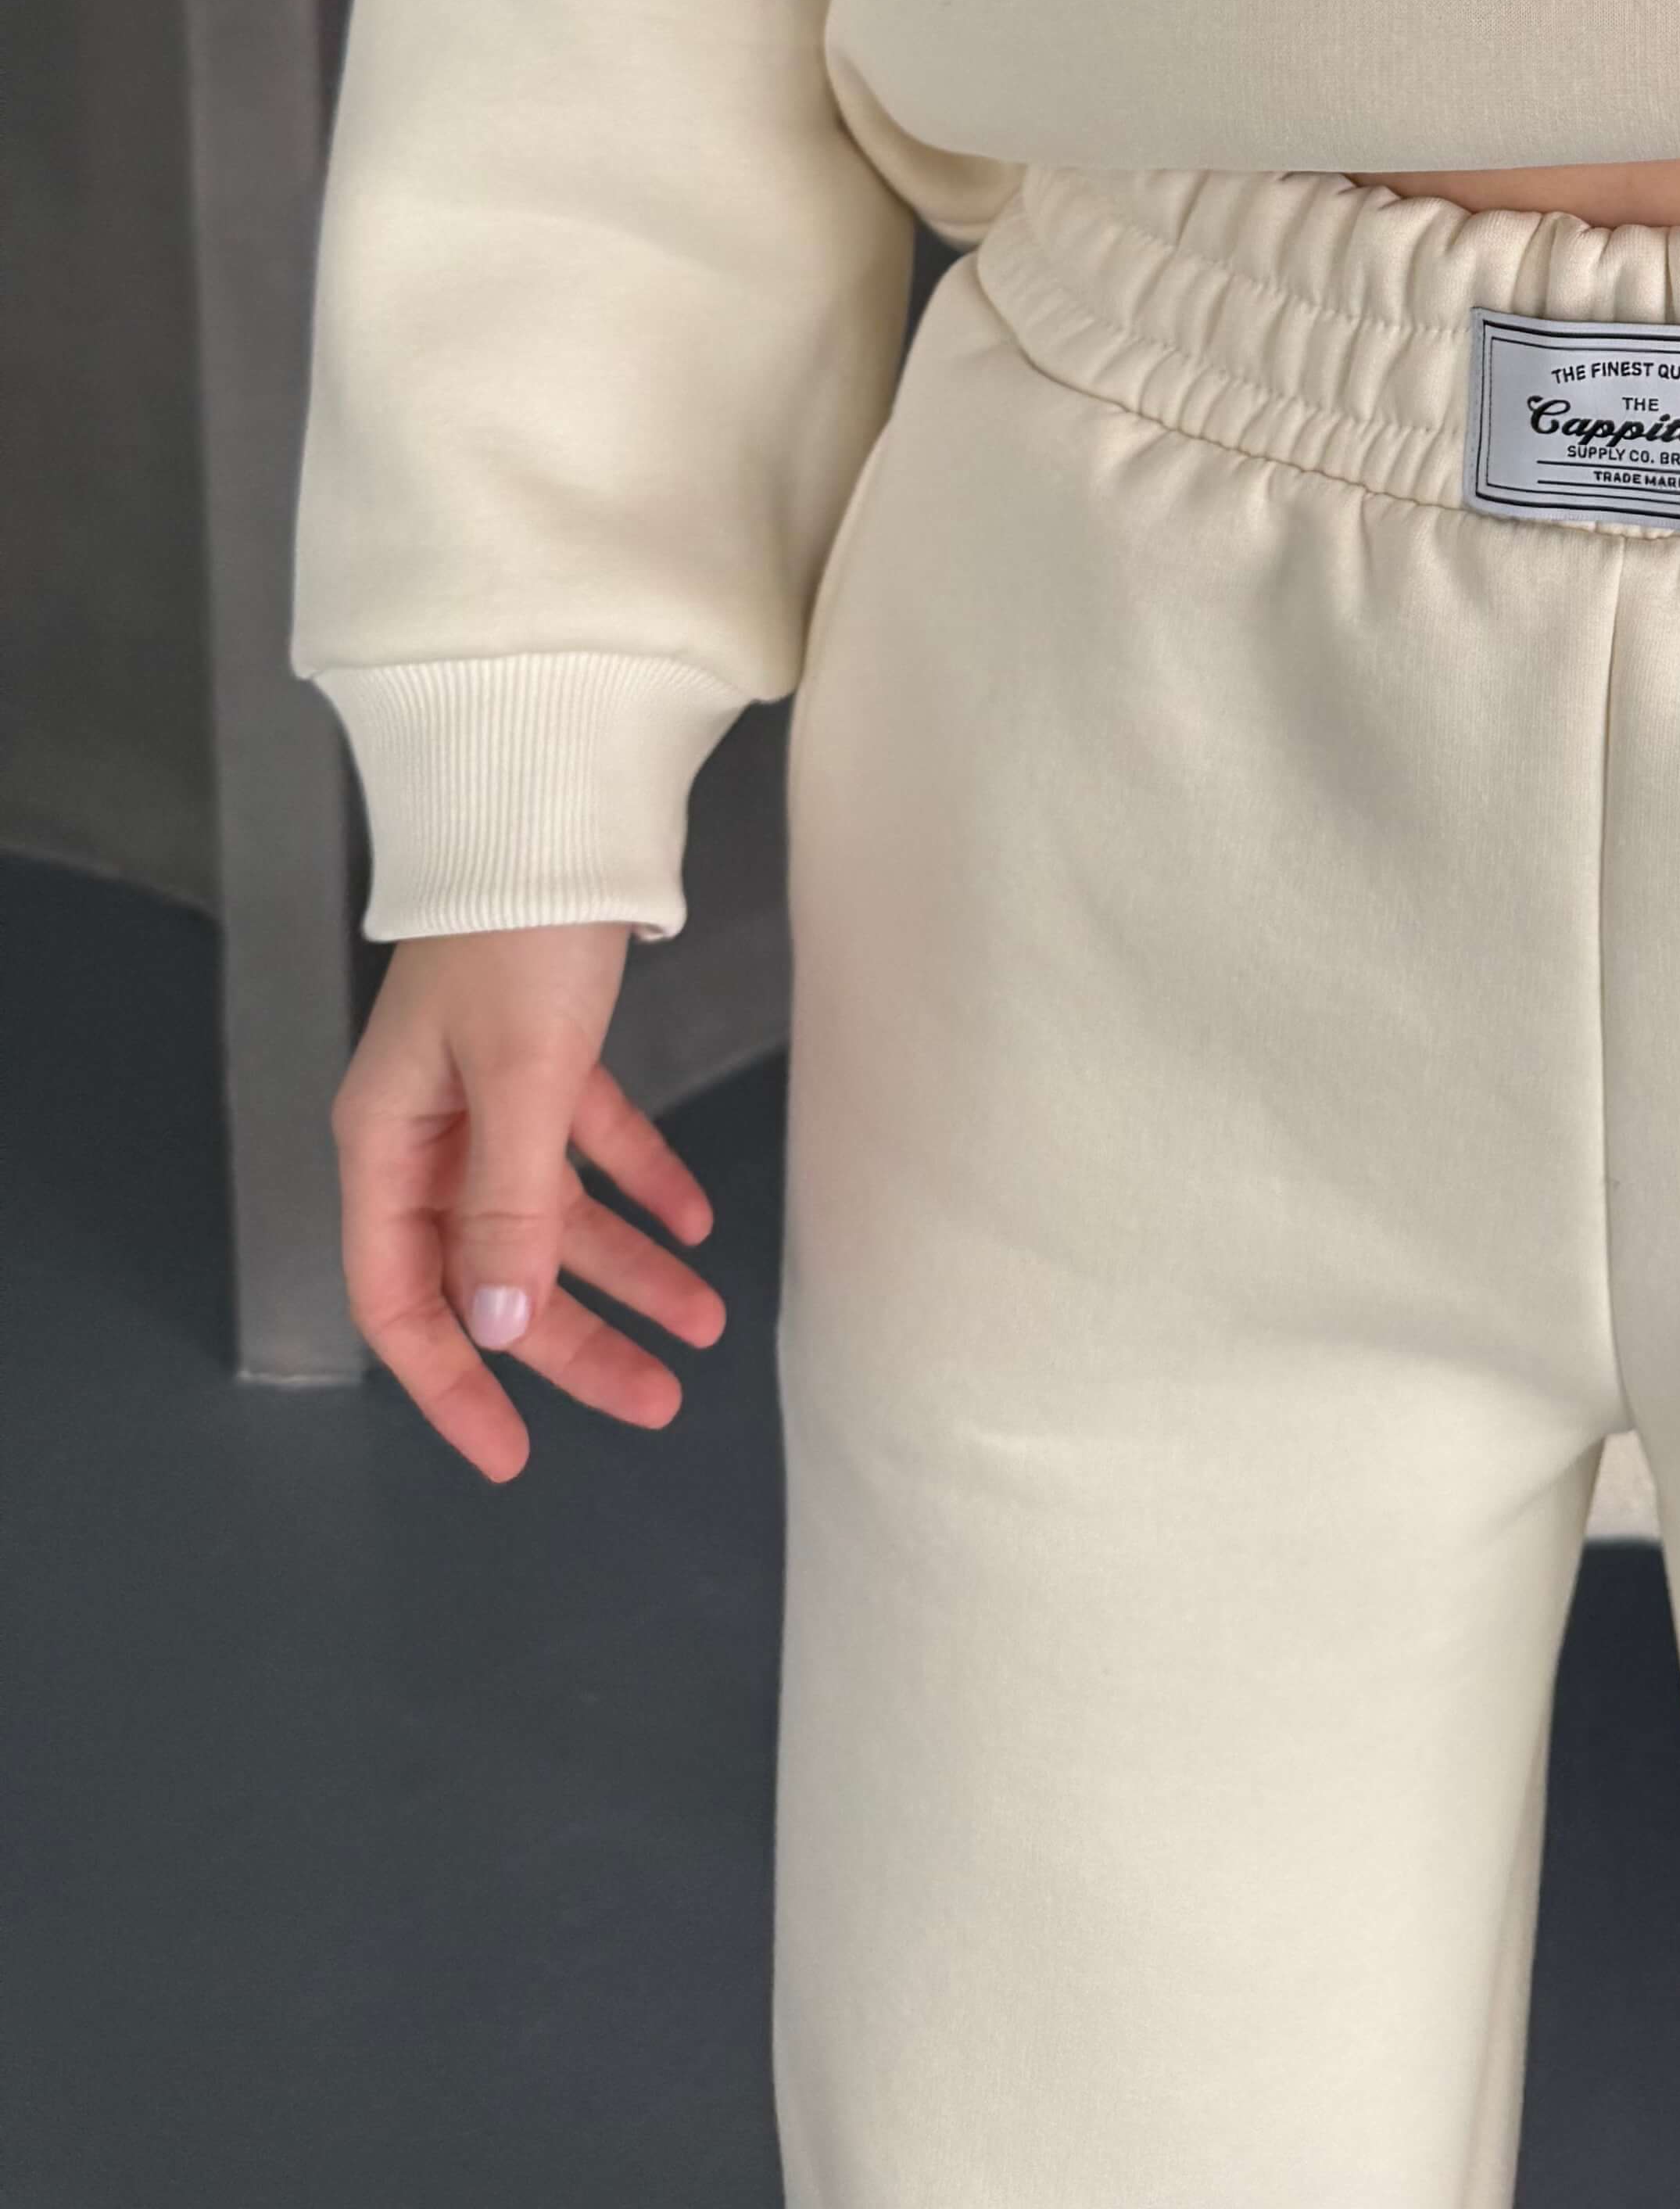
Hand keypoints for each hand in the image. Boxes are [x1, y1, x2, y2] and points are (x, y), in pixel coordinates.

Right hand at [331, 924, 725, 1479]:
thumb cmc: (518, 935)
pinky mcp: (550, 1052)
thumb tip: (500, 1327)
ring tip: (705, 1322)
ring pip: (554, 1214)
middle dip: (574, 1342)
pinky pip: (594, 1146)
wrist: (553, 809)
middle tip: (659, 1400)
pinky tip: (697, 1223)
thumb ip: (509, 1205)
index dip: (454, 1385)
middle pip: (497, 1271)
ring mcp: (490, 1092)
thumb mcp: (520, 1077)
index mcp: (389, 1143)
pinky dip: (643, 1184)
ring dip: (626, 1271)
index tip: (511, 1455)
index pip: (403, 1300)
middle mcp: (430, 1130)